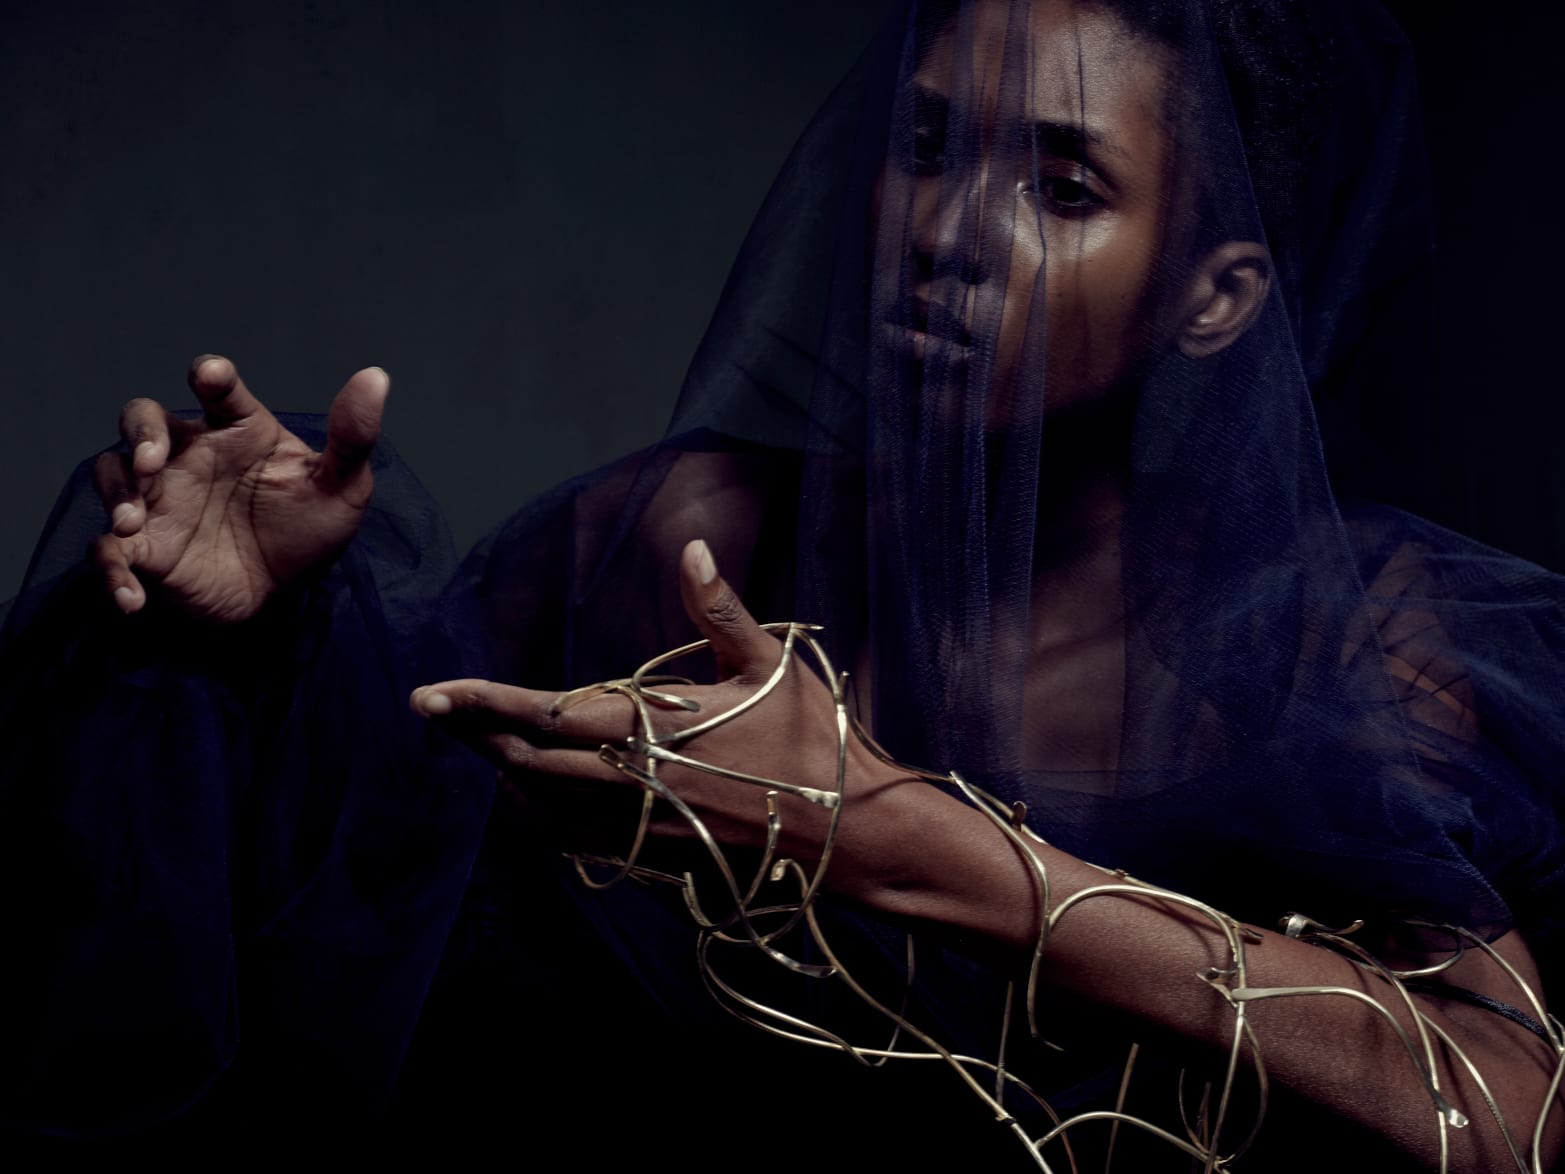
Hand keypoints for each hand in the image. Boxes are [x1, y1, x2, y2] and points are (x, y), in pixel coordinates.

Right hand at [92, 355, 386, 622]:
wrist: (289, 592)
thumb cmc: (309, 528)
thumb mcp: (342, 488)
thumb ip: (353, 438)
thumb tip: (376, 377)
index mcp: (236, 430)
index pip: (217, 391)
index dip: (210, 375)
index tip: (211, 376)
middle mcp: (189, 456)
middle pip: (142, 420)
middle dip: (139, 433)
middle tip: (150, 460)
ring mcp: (161, 500)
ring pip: (113, 476)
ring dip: (116, 495)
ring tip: (132, 523)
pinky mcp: (147, 549)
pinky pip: (111, 552)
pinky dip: (112, 574)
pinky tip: (133, 598)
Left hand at [410, 539, 911, 864]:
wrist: (851, 833)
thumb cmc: (816, 741)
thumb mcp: (774, 665)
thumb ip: (721, 610)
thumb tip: (690, 548)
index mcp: (660, 730)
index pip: (549, 714)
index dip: (484, 704)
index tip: (431, 693)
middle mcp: (636, 784)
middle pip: (527, 766)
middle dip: (473, 738)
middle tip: (430, 711)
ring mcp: (640, 827)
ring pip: (542, 807)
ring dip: (500, 774)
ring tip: (472, 741)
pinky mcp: (651, 855)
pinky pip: (572, 840)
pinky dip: (537, 812)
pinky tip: (530, 789)